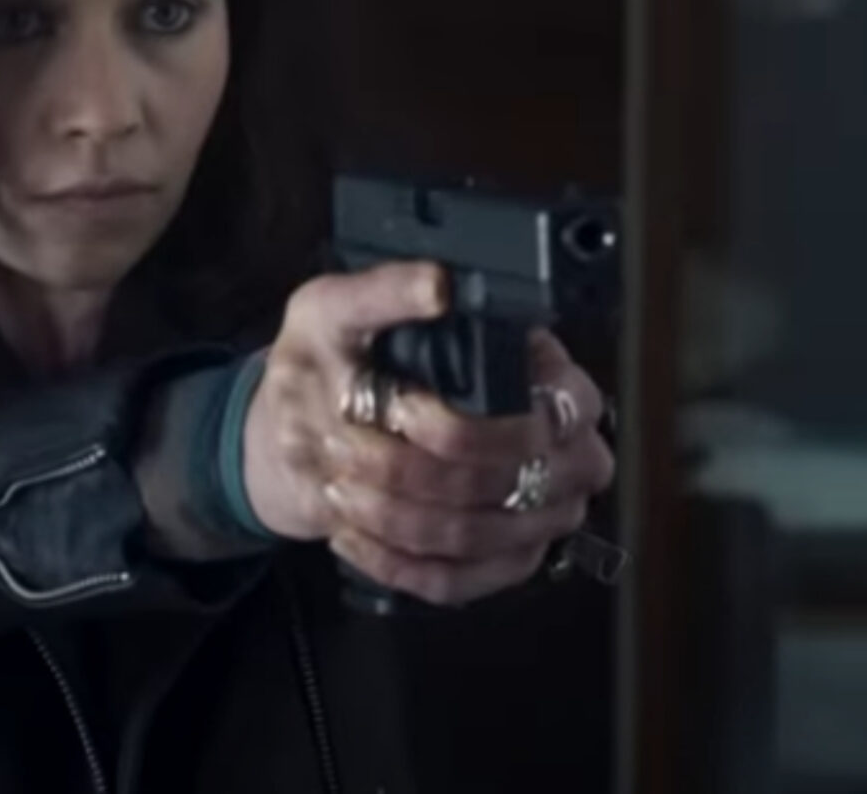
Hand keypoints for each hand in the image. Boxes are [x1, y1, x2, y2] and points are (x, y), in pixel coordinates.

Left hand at [243, 263, 616, 605]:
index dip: (471, 426)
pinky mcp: (503, 561)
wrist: (306, 428)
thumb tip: (439, 286)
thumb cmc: (334, 360)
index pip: (552, 412)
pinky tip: (352, 531)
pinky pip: (459, 581)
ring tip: (340, 484)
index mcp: (546, 373)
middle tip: (348, 446)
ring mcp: (539, 510)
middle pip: (513, 479)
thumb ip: (387, 291)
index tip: (401, 409)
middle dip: (413, 471)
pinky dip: (394, 560)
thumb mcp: (340, 312)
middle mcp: (560, 445)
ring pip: (478, 533)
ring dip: (393, 514)